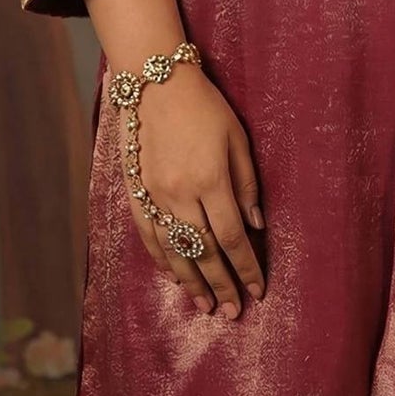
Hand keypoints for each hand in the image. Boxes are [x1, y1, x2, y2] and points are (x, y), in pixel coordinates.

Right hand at [118, 64, 265, 319]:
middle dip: (222, 285)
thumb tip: (256, 225)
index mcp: (211, 181)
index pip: (232, 238)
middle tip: (233, 312)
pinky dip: (163, 262)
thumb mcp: (237, 137)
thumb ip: (246, 183)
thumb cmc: (205, 106)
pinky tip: (175, 278)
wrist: (155, 83)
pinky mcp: (136, 194)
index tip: (258, 291)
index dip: (246, 268)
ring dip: (192, 283)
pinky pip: (150, 238)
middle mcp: (181, 196)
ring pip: (175, 253)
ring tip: (206, 306)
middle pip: (204, 253)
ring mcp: (154, 197)